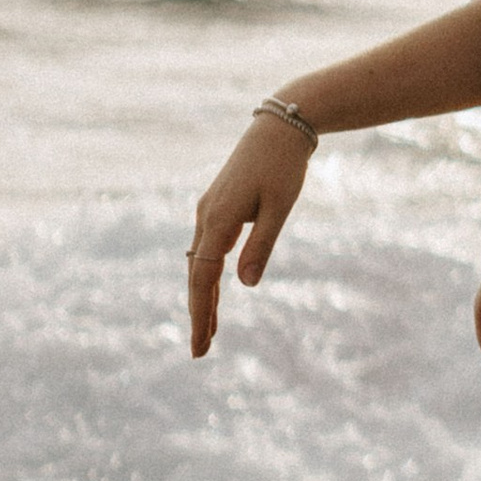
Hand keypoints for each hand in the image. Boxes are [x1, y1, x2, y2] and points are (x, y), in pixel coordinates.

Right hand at [189, 115, 314, 355]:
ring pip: (199, 263)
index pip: (203, 278)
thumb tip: (245, 285)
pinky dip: (206, 275)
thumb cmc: (284, 166)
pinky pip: (206, 250)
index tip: (201, 344)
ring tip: (209, 331)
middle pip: (196, 276)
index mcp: (218, 219)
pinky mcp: (216, 207)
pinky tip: (210, 292)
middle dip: (199, 314)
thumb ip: (262, 245)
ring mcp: (208, 212)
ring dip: (202, 297)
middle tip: (201, 351)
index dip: (201, 313)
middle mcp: (206, 217)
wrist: (279, 128)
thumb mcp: (280, 207)